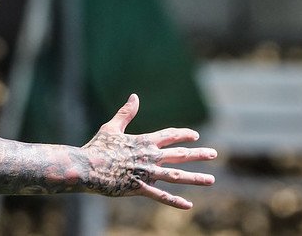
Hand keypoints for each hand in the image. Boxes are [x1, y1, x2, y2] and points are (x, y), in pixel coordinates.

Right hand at [82, 93, 216, 208]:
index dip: (183, 134)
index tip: (195, 135)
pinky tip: (188, 205)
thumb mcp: (111, 127)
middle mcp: (149, 157)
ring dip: (195, 178)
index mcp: (143, 141)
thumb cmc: (97, 147)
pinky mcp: (139, 188)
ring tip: (211, 179)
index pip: (169, 136)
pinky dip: (175, 201)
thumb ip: (126, 113)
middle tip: (214, 154)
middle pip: (179, 154)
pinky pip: (161, 196)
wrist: (87, 167)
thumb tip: (135, 96)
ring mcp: (146, 173)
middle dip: (198, 154)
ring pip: (176, 175)